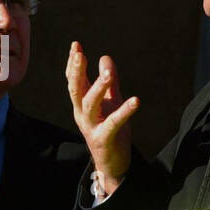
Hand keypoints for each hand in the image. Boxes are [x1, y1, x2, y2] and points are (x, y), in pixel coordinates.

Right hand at [66, 41, 137, 194]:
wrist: (112, 164)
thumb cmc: (110, 130)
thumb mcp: (111, 102)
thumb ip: (109, 82)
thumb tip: (105, 57)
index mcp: (82, 104)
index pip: (74, 81)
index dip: (73, 64)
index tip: (75, 45)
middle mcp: (82, 114)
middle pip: (76, 90)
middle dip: (76, 71)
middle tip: (79, 54)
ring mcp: (91, 127)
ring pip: (90, 104)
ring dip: (98, 88)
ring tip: (109, 74)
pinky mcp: (104, 139)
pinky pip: (114, 123)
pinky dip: (125, 111)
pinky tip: (136, 101)